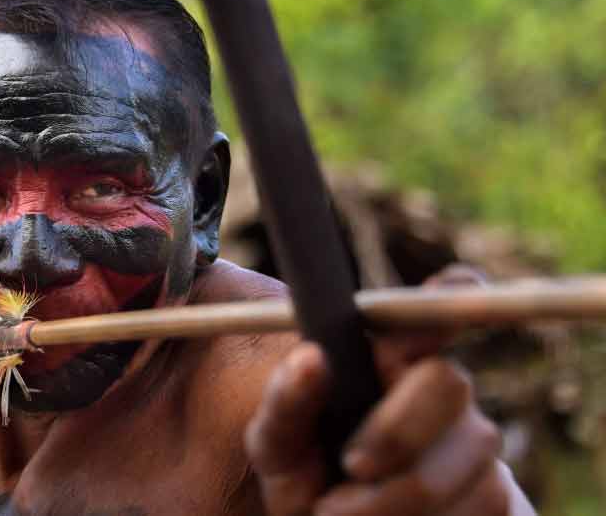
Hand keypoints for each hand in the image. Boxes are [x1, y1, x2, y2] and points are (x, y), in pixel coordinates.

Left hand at [245, 266, 528, 514]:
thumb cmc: (305, 473)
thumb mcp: (276, 441)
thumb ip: (285, 401)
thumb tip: (312, 356)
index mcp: (390, 356)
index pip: (438, 306)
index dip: (452, 293)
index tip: (451, 289)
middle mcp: (444, 387)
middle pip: (447, 382)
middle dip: (397, 432)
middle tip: (351, 465)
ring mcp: (480, 443)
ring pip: (466, 459)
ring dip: (397, 500)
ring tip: (346, 511)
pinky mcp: (507, 500)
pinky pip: (488, 508)